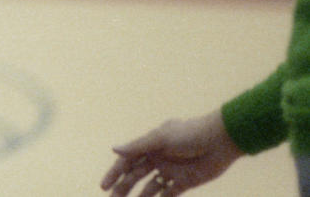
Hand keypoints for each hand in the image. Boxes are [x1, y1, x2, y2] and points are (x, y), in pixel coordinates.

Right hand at [100, 110, 242, 195]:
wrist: (221, 141)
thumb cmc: (189, 134)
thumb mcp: (161, 138)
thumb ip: (138, 146)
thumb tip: (113, 149)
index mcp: (149, 145)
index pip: (127, 161)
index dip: (114, 174)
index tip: (104, 187)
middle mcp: (157, 158)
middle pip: (135, 176)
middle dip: (123, 187)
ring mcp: (170, 171)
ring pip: (150, 187)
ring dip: (140, 196)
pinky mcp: (184, 182)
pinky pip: (169, 194)